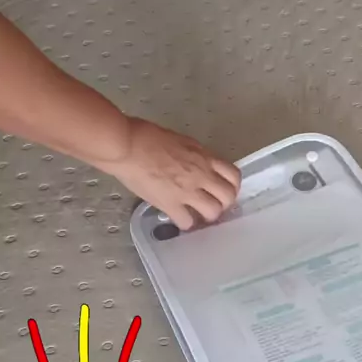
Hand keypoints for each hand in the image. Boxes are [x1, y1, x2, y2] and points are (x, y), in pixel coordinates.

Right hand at [104, 118, 240, 229]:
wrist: (127, 147)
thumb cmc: (147, 137)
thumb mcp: (182, 141)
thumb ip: (196, 156)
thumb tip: (200, 166)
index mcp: (204, 157)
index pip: (233, 175)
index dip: (232, 187)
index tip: (225, 191)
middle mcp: (201, 175)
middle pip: (228, 197)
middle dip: (224, 204)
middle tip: (214, 206)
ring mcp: (187, 191)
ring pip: (212, 212)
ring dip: (207, 216)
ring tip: (198, 215)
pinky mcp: (170, 204)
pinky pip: (186, 222)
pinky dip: (185, 224)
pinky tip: (179, 219)